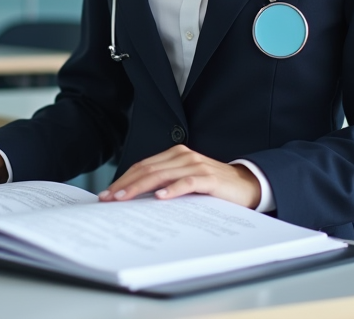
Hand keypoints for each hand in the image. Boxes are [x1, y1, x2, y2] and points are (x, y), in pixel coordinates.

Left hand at [98, 145, 260, 208]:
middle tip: (108, 199)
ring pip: (161, 175)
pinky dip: (172, 190)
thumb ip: (165, 183)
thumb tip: (135, 198)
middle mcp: (183, 156)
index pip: (142, 166)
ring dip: (140, 188)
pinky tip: (160, 198)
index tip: (107, 194)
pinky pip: (186, 183)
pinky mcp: (208, 178)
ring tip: (124, 199)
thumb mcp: (185, 181)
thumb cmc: (212, 186)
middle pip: (147, 170)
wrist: (246, 185)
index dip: (123, 179)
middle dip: (125, 185)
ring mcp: (195, 165)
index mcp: (175, 155)